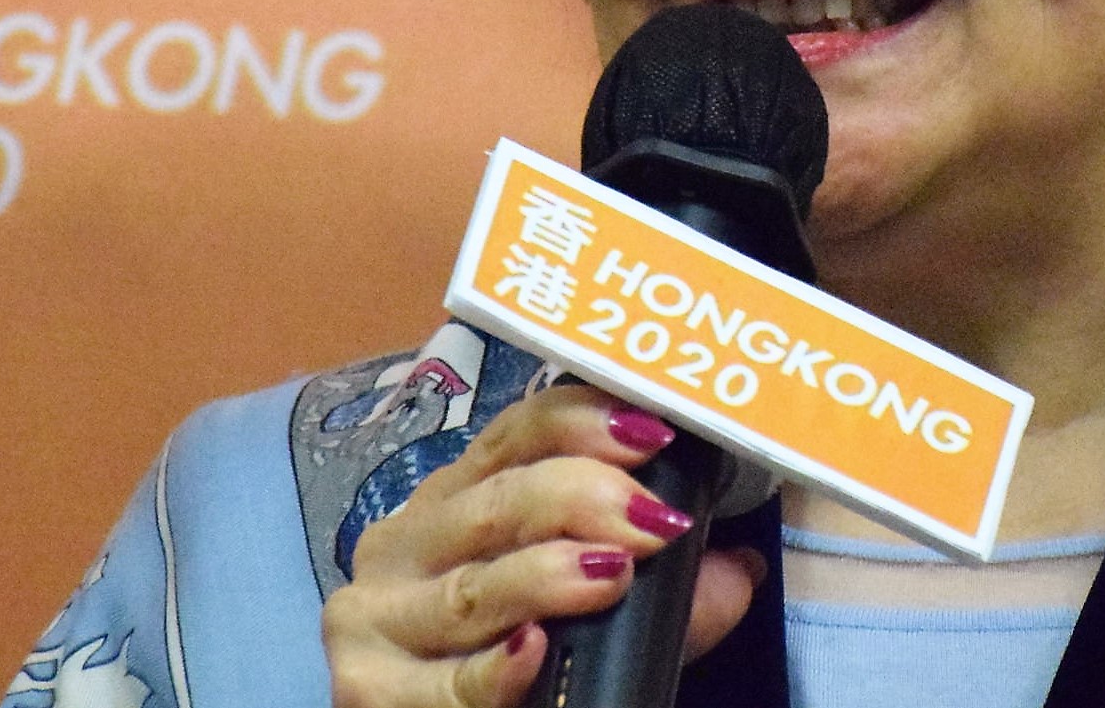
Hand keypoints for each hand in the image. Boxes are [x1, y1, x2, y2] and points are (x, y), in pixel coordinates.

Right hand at [322, 383, 764, 706]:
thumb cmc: (510, 665)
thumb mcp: (587, 615)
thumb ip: (666, 594)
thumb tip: (738, 569)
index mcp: (458, 500)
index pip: (518, 432)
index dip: (584, 422)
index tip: (654, 433)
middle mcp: (408, 541)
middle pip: (498, 500)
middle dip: (582, 499)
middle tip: (654, 521)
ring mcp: (377, 612)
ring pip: (475, 587)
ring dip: (547, 577)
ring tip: (612, 573)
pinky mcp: (366, 686)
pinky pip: (445, 680)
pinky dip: (493, 669)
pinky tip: (531, 652)